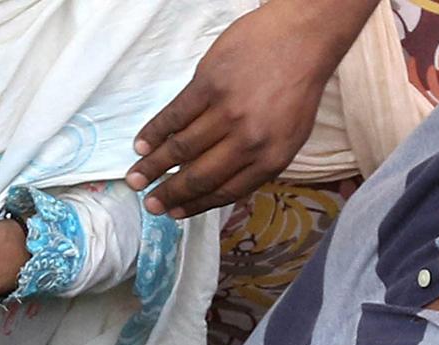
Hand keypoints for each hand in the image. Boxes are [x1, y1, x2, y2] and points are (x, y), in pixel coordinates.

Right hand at [127, 0, 360, 218]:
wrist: (303, 38)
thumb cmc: (297, 87)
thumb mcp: (290, 137)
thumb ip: (258, 162)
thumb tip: (221, 184)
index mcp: (270, 159)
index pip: (225, 192)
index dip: (195, 206)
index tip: (175, 213)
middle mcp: (248, 141)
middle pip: (199, 176)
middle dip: (169, 194)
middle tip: (149, 204)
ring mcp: (227, 111)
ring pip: (182, 148)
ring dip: (154, 167)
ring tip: (136, 179)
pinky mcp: (209, 84)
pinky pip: (175, 115)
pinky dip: (155, 132)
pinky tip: (142, 146)